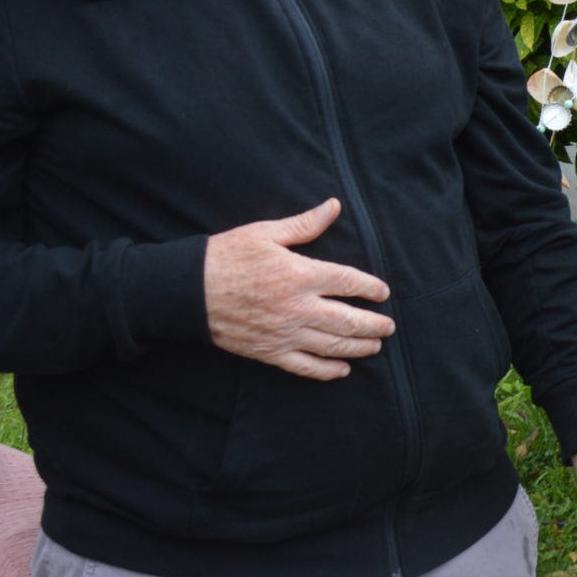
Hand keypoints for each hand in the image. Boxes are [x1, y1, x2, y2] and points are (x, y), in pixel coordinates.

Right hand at [203, 198, 393, 380]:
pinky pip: (304, 367)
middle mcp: (298, 307)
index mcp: (301, 274)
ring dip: (358, 347)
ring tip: (375, 346)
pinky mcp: (268, 352)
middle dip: (373, 325)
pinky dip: (326, 371)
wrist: (187, 292)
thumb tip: (334, 206)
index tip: (383, 293)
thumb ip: (304, 224)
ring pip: (332, 345)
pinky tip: (342, 370)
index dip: (371, 288)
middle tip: (389, 327)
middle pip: (348, 320)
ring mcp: (284, 333)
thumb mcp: (265, 233)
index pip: (349, 282)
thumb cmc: (226, 257)